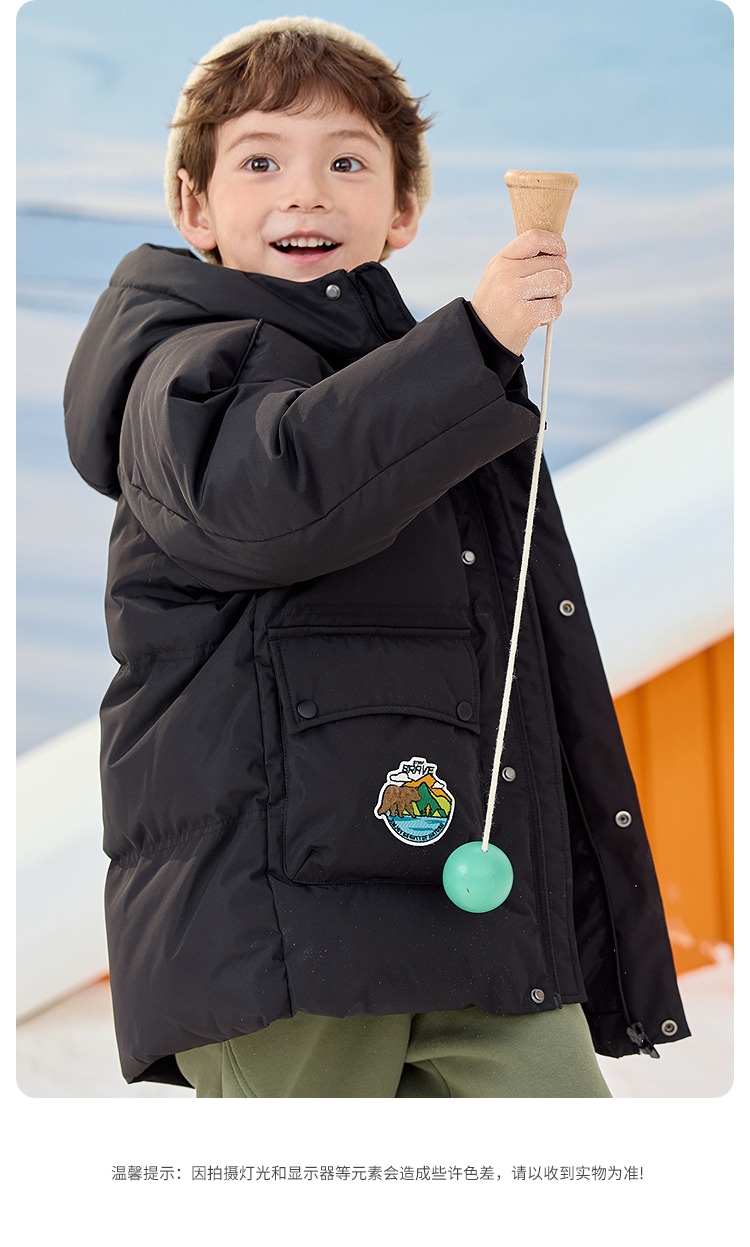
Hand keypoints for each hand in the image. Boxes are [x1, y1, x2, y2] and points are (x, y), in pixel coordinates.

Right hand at [471, 229, 571, 355]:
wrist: (481, 340)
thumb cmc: (498, 306)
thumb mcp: (502, 276)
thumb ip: (525, 261)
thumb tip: (560, 254)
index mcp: (502, 260)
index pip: (535, 237)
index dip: (556, 244)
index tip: (561, 255)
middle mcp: (506, 274)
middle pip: (555, 264)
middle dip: (562, 278)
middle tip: (553, 292)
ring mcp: (514, 295)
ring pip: (558, 282)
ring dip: (558, 296)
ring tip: (544, 304)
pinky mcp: (523, 316)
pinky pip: (555, 307)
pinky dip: (552, 315)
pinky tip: (538, 319)